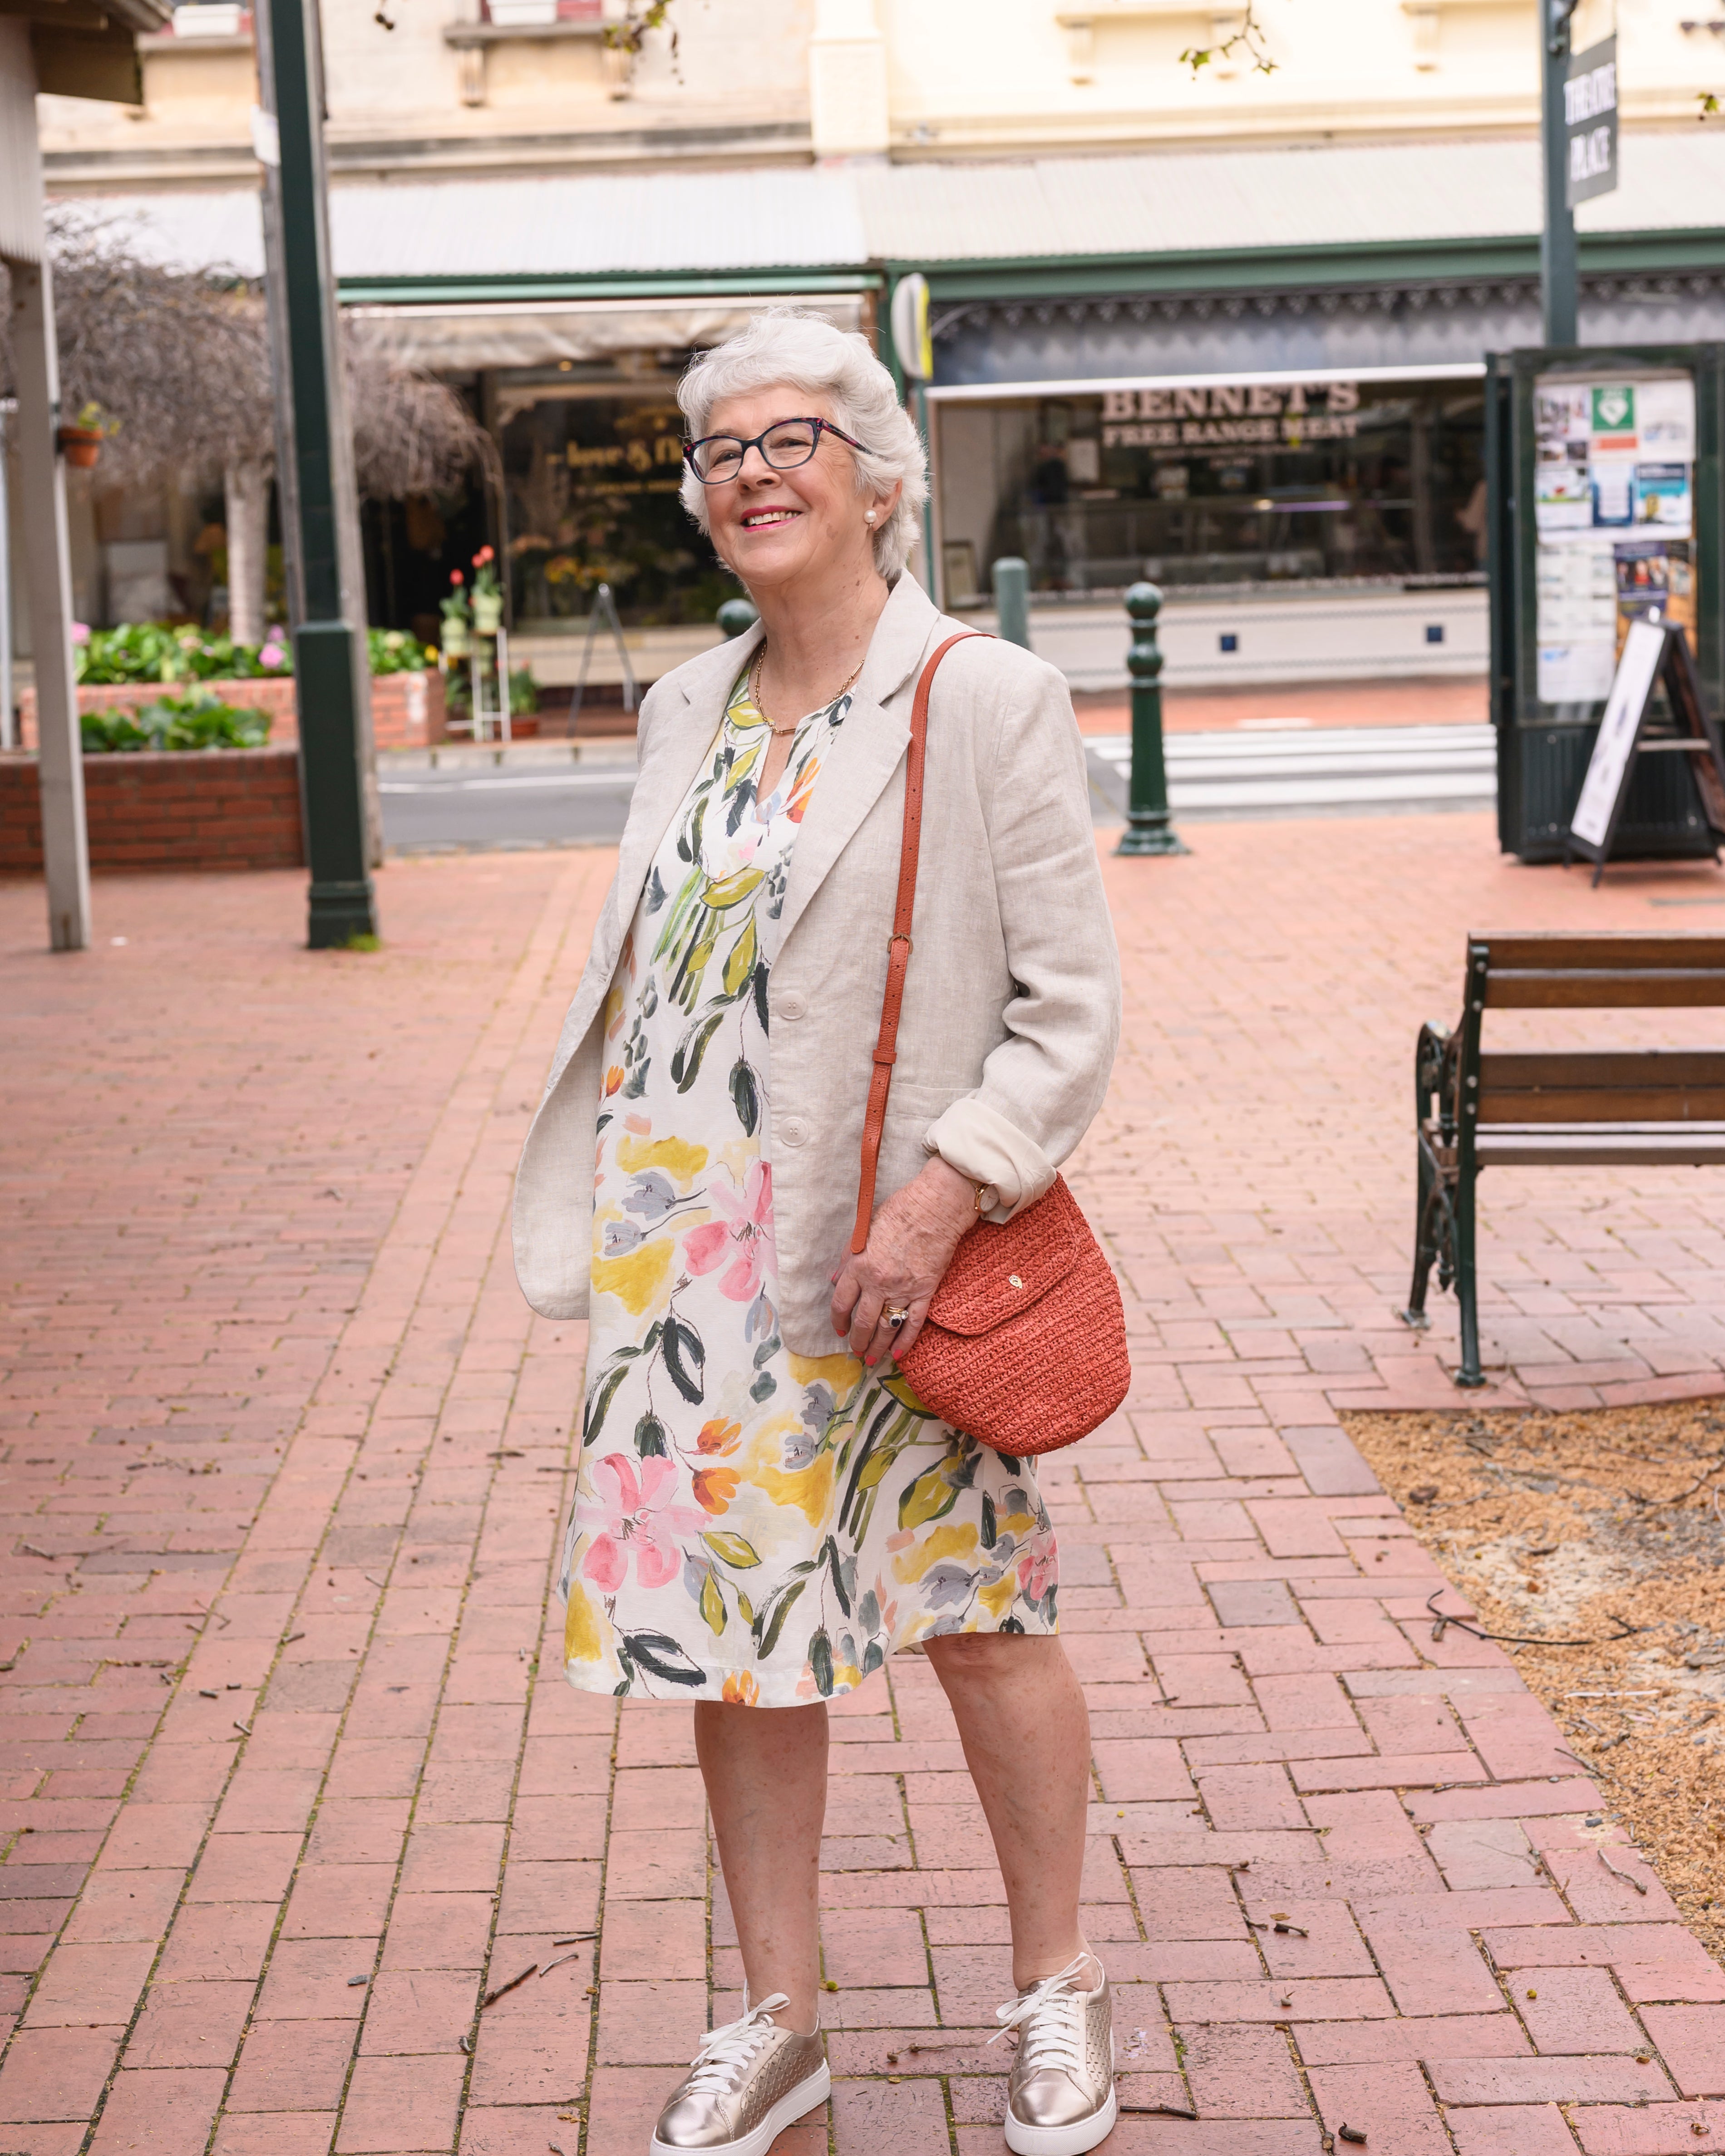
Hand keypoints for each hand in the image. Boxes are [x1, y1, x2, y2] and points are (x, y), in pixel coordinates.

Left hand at [830, 1158, 976, 1365]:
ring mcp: (903, 1289)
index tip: (839, 1329)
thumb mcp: (863, 1230)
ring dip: (877, 1346)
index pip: (841, 1302)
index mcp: (859, 1266)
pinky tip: (898, 1353)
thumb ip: (848, 1258)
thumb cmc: (898, 1211)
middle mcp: (879, 1282)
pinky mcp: (926, 1291)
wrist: (934, 1207)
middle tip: (856, 1352)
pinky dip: (906, 1340)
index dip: (838, 1320)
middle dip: (858, 1340)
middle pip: (863, 1321)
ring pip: (887, 1326)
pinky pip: (914, 1322)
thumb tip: (836, 1280)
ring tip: (872, 1359)